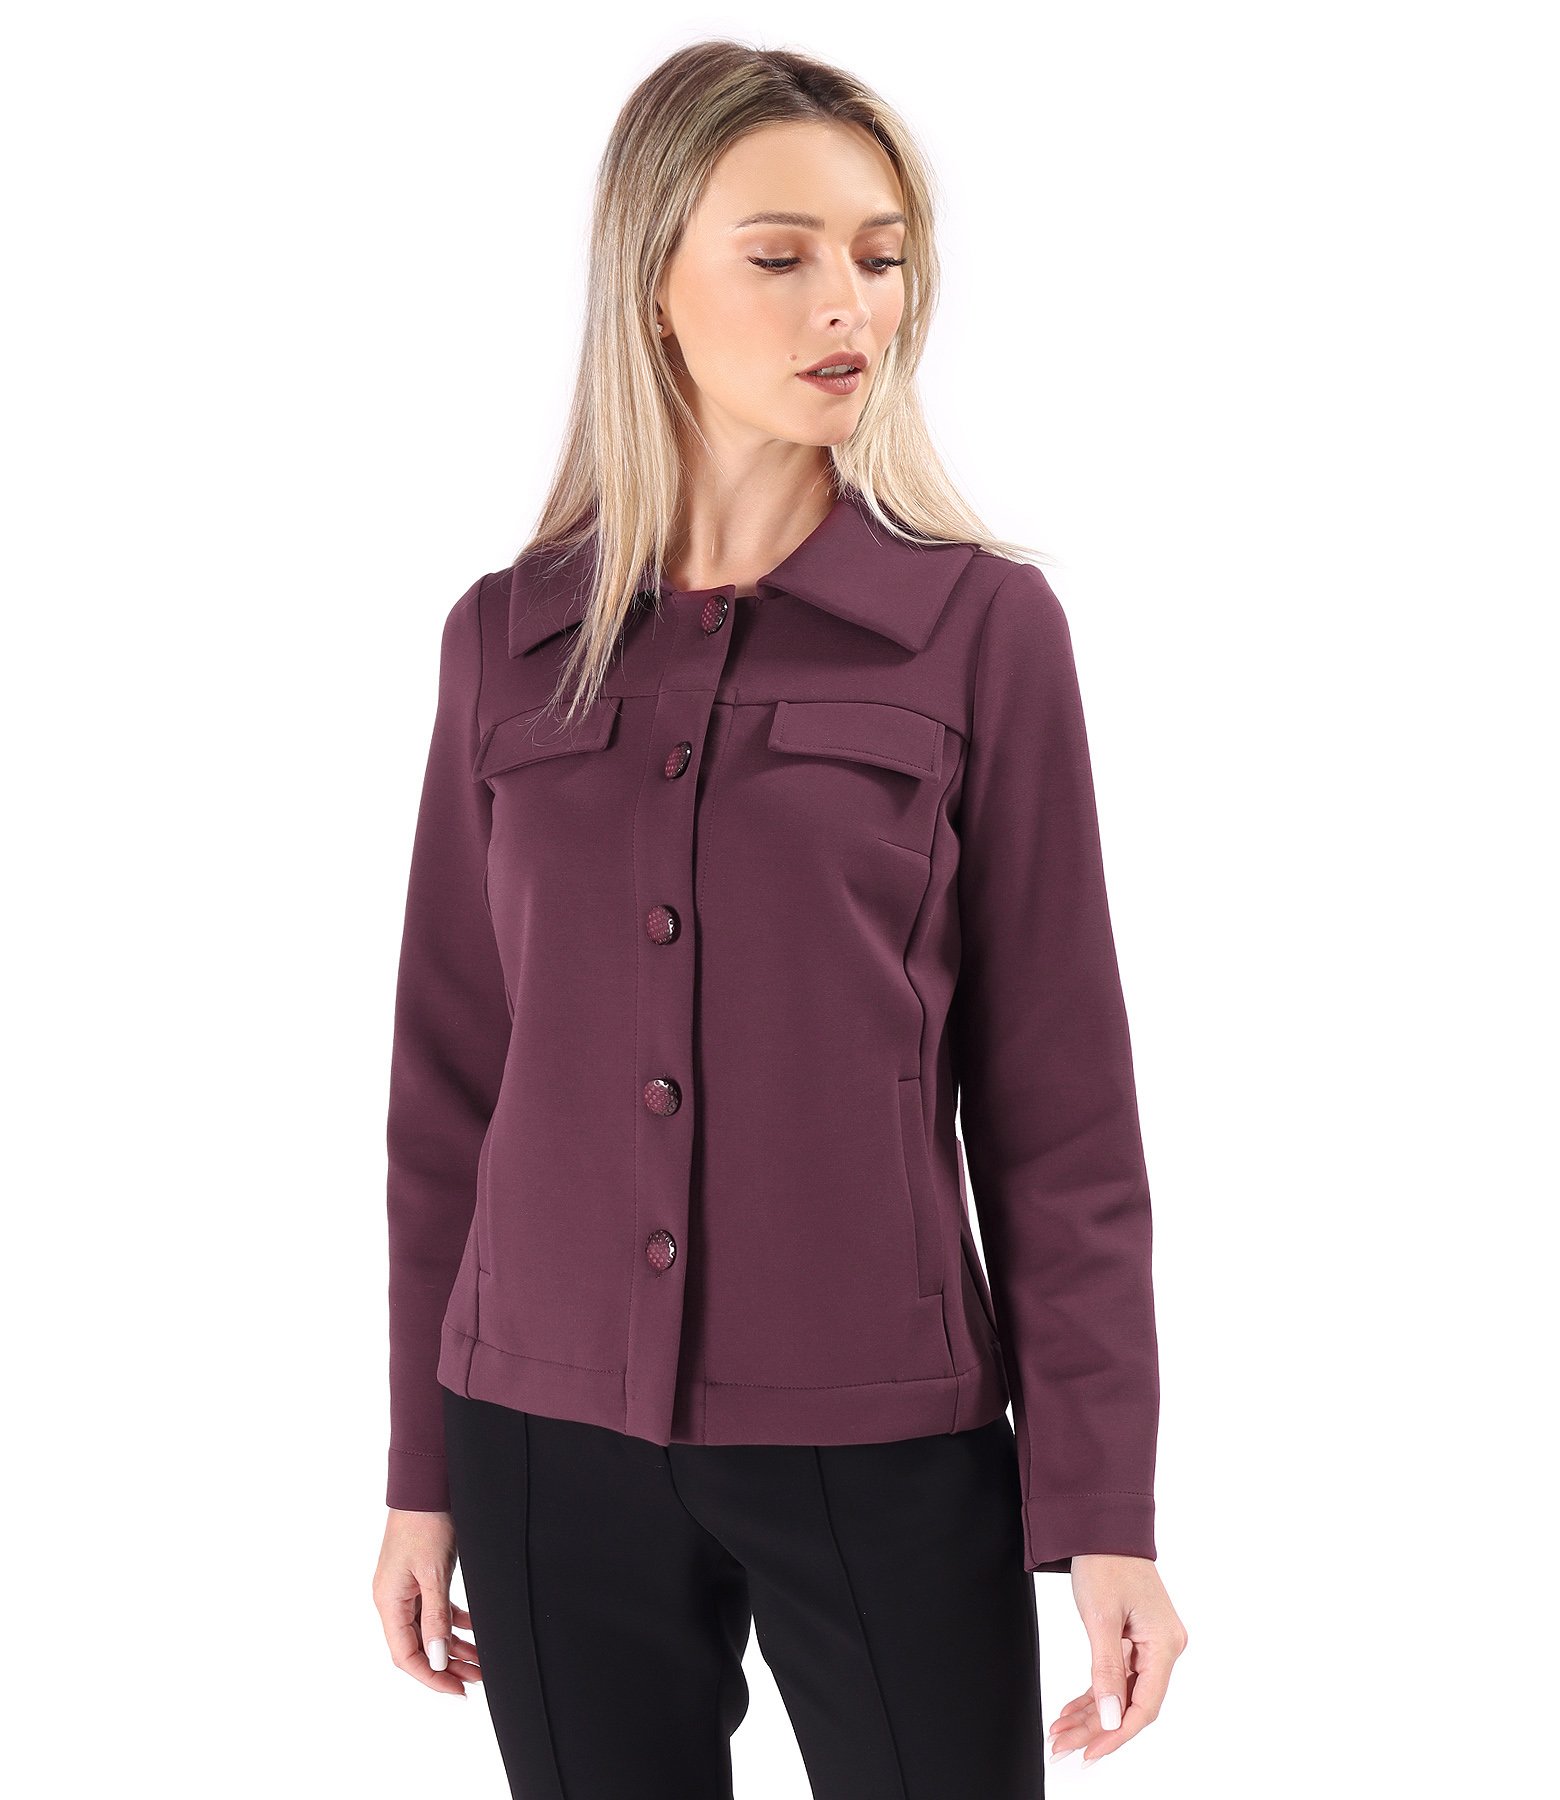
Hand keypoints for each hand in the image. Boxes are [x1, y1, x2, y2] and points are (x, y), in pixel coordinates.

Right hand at [372, 1507, 482, 1695]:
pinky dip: (455, 1622)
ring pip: (430, 1630)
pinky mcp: (420, 1576)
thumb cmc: (426, 1522)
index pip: (406, 1655)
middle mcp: (393, 1599)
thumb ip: (435, 1618)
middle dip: (447, 1665)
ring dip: (454, 1646)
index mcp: (388, 1602)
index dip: (431, 1676)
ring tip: (481, 1661)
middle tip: (478, 1679)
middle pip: (418, 1646)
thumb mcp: (434, 1573)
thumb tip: (437, 1659)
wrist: (426, 1483)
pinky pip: (436, 1610)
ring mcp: (406, 1588)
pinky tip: (476, 1630)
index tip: (458, 1690)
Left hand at [1046, 1555, 1186, 1765]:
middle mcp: (1163, 1647)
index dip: (1117, 1734)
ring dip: (1092, 1714)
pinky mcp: (1135, 1638)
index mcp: (1164, 1644)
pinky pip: (1116, 1675)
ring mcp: (1150, 1644)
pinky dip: (1094, 1693)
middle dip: (1097, 1727)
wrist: (1102, 1525)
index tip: (1090, 1752)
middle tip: (1064, 1745)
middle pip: (1131, 1703)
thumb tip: (1110, 1717)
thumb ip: (1106, 1671)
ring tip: (1061, 1732)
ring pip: (1120, 1692)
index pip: (1144, 1706)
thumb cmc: (1106, 1562)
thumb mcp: (1101, 1618)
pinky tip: (1072, 1710)